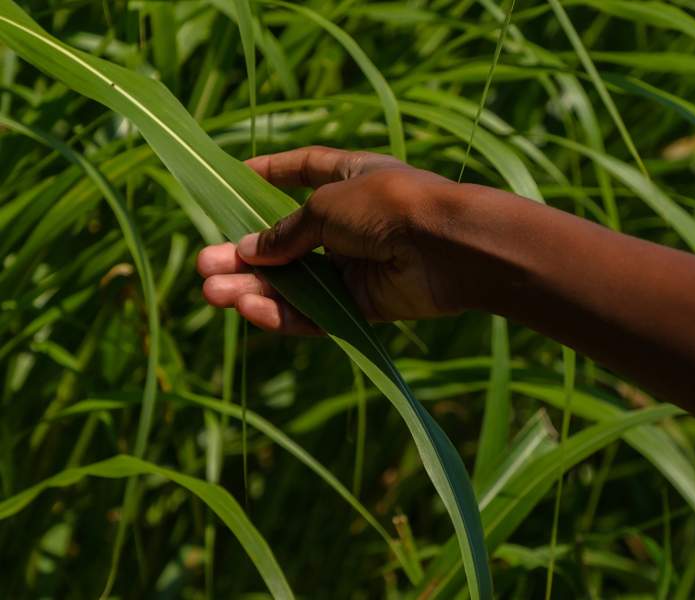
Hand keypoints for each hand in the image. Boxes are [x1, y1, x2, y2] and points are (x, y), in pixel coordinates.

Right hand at [197, 146, 462, 333]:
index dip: (270, 173)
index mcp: (350, 180)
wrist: (448, 247)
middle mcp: (352, 221)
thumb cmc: (388, 206)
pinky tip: (252, 310)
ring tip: (212, 293)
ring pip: (297, 283)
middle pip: (287, 241)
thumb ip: (286, 232)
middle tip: (203, 265)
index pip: (304, 170)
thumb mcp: (326, 207)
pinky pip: (319, 311)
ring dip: (254, 288)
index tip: (235, 177)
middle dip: (245, 255)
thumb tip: (249, 251)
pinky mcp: (366, 304)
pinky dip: (286, 313)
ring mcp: (358, 264)